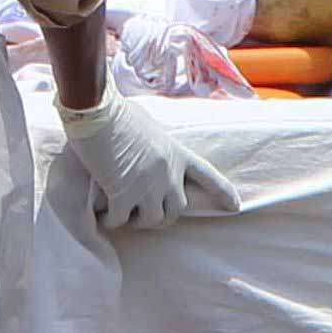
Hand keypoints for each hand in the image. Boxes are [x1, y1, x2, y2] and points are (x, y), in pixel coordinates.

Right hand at [58, 93, 239, 230]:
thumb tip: (144, 150)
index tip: (235, 207)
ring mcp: (147, 186)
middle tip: (144, 213)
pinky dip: (112, 221)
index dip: (222, 193)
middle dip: (163, 214)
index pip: (207, 176)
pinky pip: (121, 220)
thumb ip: (154, 142)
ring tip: (124, 216)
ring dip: (138, 221)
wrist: (96, 112)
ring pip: (153, 220)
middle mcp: (168, 173)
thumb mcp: (146, 123)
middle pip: (177, 208)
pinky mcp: (123, 195)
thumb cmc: (116, 111)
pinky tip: (105, 217)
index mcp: (176, 153)